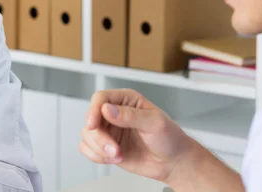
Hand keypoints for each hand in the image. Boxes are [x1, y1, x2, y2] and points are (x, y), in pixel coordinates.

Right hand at [80, 89, 197, 182]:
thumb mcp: (155, 123)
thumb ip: (131, 115)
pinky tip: (113, 158)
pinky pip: (88, 148)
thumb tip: (107, 109)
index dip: (93, 110)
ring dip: (99, 148)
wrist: (174, 163)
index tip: (93, 125)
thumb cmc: (170, 138)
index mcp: (126, 100)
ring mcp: (109, 130)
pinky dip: (96, 156)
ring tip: (117, 155)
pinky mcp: (106, 145)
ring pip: (87, 135)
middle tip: (114, 149)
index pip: (101, 98)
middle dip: (99, 137)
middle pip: (91, 119)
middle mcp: (114, 113)